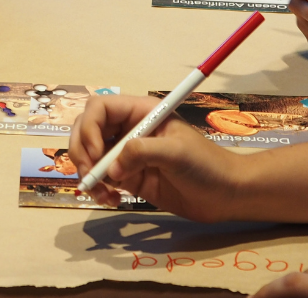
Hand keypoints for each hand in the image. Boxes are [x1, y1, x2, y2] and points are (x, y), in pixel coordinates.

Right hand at [69, 94, 245, 222]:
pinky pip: (100, 179)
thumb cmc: (207, 165)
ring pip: (89, 156)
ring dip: (88, 174)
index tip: (96, 152)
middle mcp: (128, 129)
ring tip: (103, 193)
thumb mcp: (176, 152)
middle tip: (91, 175)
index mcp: (140, 112)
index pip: (99, 108)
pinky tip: (112, 199)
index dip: (90, 127)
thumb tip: (113, 167)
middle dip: (82, 152)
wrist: (225, 195)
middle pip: (86, 130)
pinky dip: (98, 189)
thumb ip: (142, 152)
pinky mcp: (127, 176)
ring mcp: (125, 154)